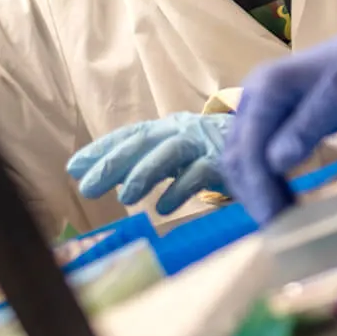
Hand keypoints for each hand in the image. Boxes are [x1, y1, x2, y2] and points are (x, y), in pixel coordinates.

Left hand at [66, 112, 233, 216]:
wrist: (263, 140)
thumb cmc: (210, 152)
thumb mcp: (175, 154)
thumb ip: (144, 161)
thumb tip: (99, 174)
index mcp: (167, 127)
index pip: (130, 134)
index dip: (102, 148)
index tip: (73, 167)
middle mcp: (182, 130)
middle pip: (143, 140)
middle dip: (113, 162)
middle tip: (86, 186)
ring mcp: (203, 143)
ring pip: (169, 151)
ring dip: (145, 172)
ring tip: (124, 198)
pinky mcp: (223, 160)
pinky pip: (199, 172)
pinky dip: (179, 190)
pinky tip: (162, 208)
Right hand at [221, 5, 336, 224]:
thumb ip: (306, 127)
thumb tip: (274, 162)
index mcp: (267, 87)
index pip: (247, 148)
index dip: (258, 189)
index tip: (278, 225)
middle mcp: (258, 96)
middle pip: (238, 155)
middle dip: (254, 194)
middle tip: (280, 231)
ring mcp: (269, 108)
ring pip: (246, 158)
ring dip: (258, 190)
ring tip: (282, 221)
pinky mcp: (283, 121)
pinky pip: (262, 155)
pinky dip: (268, 181)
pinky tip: (286, 199)